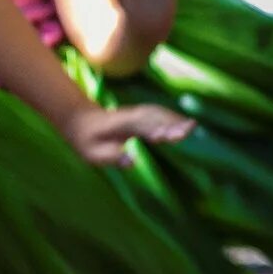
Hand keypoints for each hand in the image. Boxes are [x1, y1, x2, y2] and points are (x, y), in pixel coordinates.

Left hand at [63, 104, 194, 166]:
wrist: (79, 120)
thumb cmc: (86, 141)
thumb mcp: (92, 154)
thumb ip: (111, 157)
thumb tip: (132, 160)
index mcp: (118, 125)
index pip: (140, 125)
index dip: (155, 129)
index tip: (171, 136)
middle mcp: (129, 116)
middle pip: (152, 116)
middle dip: (171, 122)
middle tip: (191, 130)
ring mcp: (134, 113)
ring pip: (156, 112)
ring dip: (174, 118)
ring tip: (192, 127)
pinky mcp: (138, 115)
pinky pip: (157, 113)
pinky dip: (171, 116)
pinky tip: (184, 123)